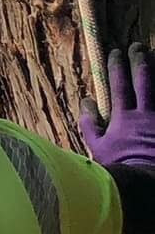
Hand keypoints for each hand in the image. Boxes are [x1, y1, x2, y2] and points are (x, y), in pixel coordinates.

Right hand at [81, 45, 154, 167]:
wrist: (147, 185)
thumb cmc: (120, 168)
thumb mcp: (97, 147)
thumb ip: (90, 124)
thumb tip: (86, 101)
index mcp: (124, 117)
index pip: (119, 84)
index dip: (117, 66)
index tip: (115, 52)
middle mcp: (145, 115)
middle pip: (144, 81)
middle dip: (141, 62)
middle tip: (139, 47)